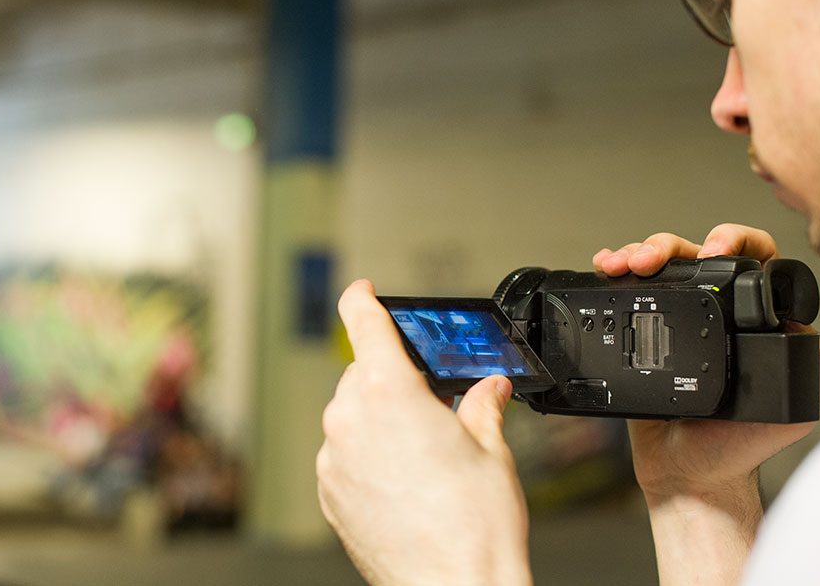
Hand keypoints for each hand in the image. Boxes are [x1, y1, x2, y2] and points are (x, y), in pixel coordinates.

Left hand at [316, 280, 530, 585]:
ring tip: (421, 457)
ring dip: (377, 421)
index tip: (363, 290)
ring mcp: (332, 458)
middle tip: (430, 407)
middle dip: (392, 381)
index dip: (362, 298)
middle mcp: (349, 419)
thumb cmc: (473, 528)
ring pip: (350, 417)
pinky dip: (364, 456)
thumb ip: (482, 407)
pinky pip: (341, 455)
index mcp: (388, 392)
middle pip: (361, 374)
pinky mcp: (327, 493)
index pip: (363, 321)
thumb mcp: (492, 451)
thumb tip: (490, 390)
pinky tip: (401, 482)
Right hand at [593, 224, 819, 584]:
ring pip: (659, 264)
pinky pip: (627, 289)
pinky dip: (613, 271)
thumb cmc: (735, 446)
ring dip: (638, 252)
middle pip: (694, 252)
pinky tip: (605, 268)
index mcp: (754, 320)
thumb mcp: (788, 412)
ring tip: (623, 263)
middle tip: (652, 259)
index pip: (754, 260)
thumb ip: (812, 374)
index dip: (734, 242)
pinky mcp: (640, 330)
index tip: (712, 251)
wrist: (685, 473)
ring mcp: (675, 318)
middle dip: (670, 245)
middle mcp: (716, 312)